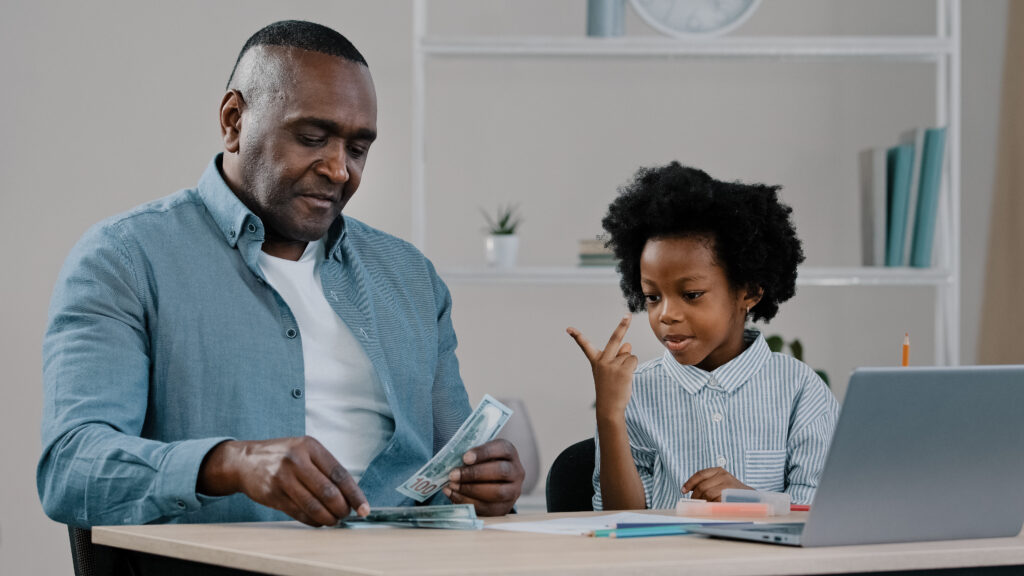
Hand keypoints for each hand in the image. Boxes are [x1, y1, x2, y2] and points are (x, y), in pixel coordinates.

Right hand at [198, 436, 368, 526]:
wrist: (245, 460)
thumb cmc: (281, 456)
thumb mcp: (304, 450)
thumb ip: (325, 468)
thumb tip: (350, 494)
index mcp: (310, 446)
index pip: (339, 474)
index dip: (354, 494)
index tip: (363, 508)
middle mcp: (296, 460)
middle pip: (328, 492)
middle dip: (342, 508)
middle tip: (346, 515)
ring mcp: (283, 478)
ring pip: (313, 505)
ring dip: (328, 518)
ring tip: (334, 520)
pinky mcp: (272, 495)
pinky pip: (299, 513)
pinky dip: (313, 521)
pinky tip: (319, 521)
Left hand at [443, 439, 523, 515]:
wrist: (494, 483)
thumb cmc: (482, 464)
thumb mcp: (480, 454)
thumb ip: (471, 456)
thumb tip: (452, 462)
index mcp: (510, 453)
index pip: (502, 449)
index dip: (483, 453)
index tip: (465, 457)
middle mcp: (517, 471)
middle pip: (501, 471)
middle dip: (474, 474)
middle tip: (453, 475)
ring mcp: (514, 491)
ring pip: (497, 492)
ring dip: (471, 490)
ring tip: (452, 486)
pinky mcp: (505, 507)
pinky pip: (489, 508)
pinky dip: (469, 502)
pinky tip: (454, 496)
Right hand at [567, 315, 637, 418]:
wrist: (609, 408)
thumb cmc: (609, 389)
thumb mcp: (610, 371)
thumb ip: (618, 356)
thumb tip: (628, 344)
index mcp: (596, 361)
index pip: (585, 346)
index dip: (577, 336)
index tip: (569, 329)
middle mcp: (603, 361)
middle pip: (615, 339)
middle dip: (622, 325)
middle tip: (628, 315)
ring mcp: (613, 365)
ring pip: (628, 354)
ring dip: (628, 363)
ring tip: (621, 377)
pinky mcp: (623, 370)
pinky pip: (633, 360)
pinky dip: (632, 367)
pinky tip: (625, 378)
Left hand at [682, 467, 750, 501]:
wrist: (751, 498)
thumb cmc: (732, 492)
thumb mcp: (720, 483)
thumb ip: (708, 485)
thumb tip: (690, 494)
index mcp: (718, 471)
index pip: (700, 475)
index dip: (690, 483)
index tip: (683, 490)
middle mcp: (723, 476)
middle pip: (702, 486)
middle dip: (696, 496)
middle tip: (695, 503)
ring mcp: (728, 485)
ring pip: (708, 494)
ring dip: (703, 502)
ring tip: (705, 506)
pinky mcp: (731, 495)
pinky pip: (715, 501)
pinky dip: (710, 506)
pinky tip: (711, 508)